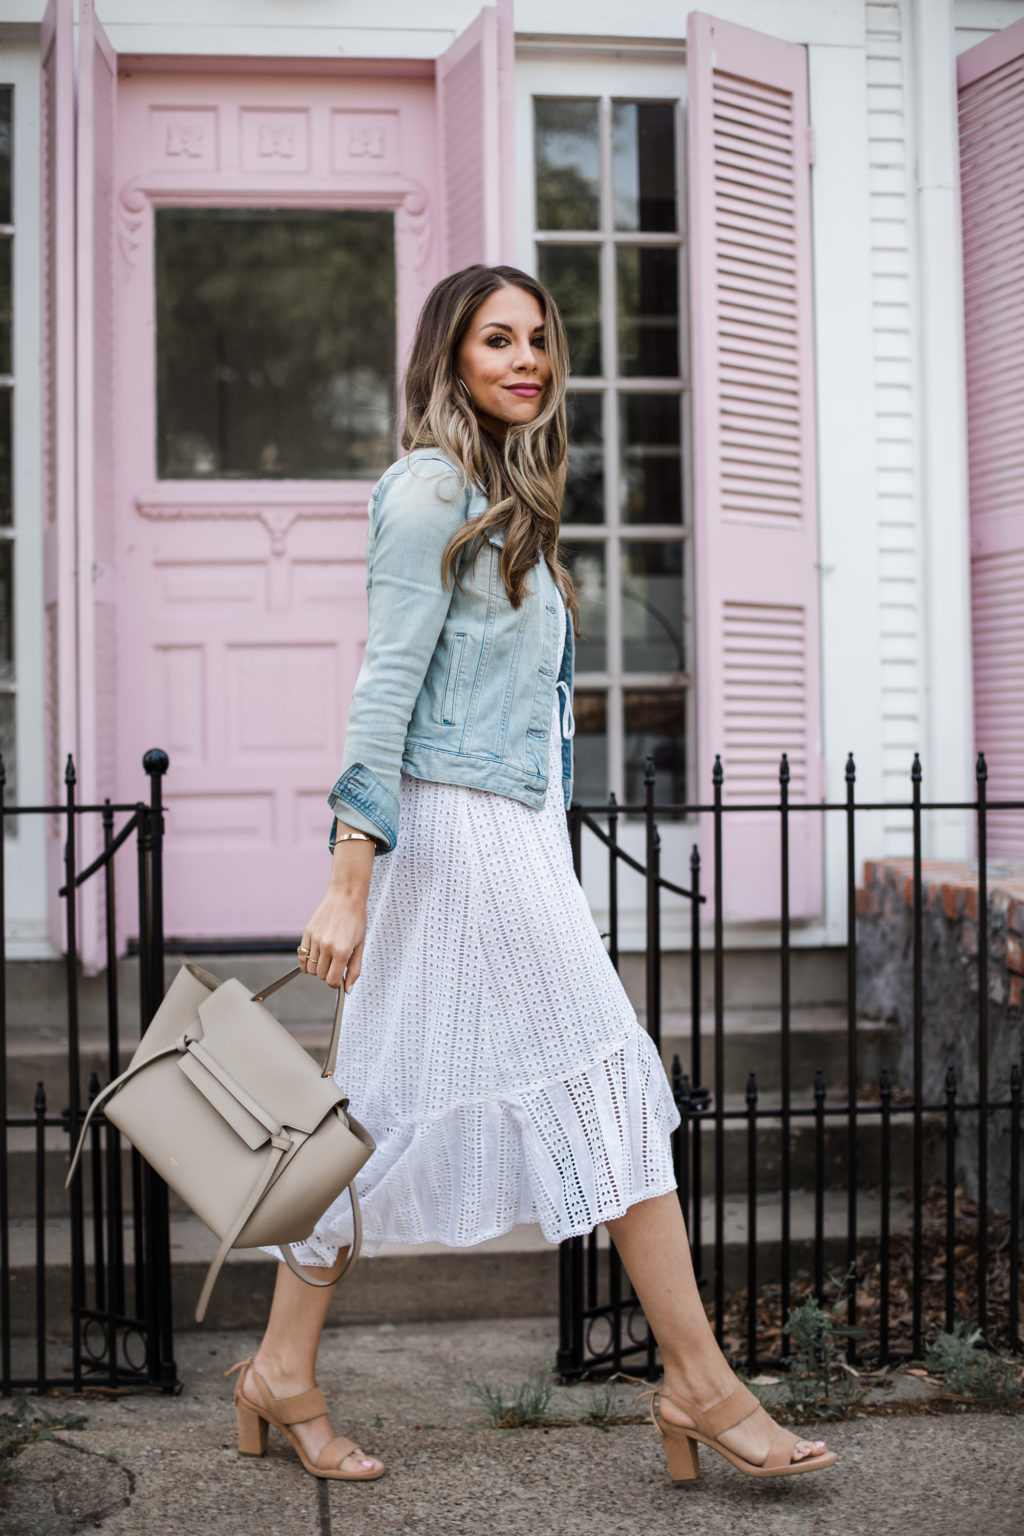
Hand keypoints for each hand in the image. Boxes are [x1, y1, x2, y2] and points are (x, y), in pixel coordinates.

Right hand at [299, 832, 374, 990]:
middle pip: (320, 976)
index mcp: (342, 951)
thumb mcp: (360, 946)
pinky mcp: (307, 933)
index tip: (339, 979)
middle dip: (328, 974)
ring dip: (317, 968)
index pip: (332, 981)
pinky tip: (315, 957)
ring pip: (310, 968)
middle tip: (336, 964)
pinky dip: (306, 961)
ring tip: (327, 958)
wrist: (346, 897)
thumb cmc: (356, 920)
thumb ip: (354, 969)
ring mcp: (315, 939)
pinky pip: (301, 956)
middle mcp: (327, 946)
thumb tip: (348, 989)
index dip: (336, 984)